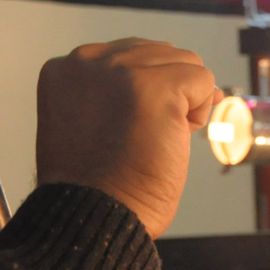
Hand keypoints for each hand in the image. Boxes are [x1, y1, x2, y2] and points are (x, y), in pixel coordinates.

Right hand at [36, 38, 221, 237]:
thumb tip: (188, 79)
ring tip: (159, 136)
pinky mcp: (157, 86)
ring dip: (186, 101)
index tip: (132, 125)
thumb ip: (119, 91)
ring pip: (185, 63)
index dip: (145, 91)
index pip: (128, 56)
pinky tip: (175, 137)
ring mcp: (122, 71)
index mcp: (66, 69)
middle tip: (149, 135)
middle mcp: (89, 61)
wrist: (94, 216)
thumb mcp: (88, 121)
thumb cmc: (96, 184)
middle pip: (159, 53)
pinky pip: (203, 81)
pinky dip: (201, 111)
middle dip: (168, 92)